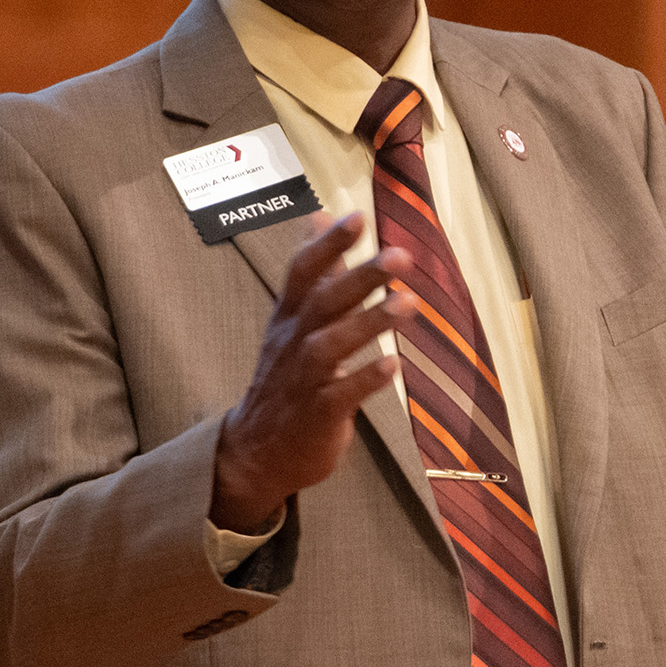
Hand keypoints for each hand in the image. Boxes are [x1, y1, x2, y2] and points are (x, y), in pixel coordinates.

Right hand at [210, 211, 407, 531]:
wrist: (257, 449)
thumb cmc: (286, 377)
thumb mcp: (293, 319)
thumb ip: (314, 271)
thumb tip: (320, 216)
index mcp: (289, 316)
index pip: (303, 271)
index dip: (329, 244)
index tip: (358, 217)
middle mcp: (293, 342)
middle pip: (323, 302)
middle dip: (361, 277)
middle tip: (400, 255)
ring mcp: (304, 378)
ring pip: (331, 345)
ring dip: (370, 322)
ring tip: (408, 303)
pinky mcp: (318, 414)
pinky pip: (341, 394)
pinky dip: (366, 378)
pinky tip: (393, 364)